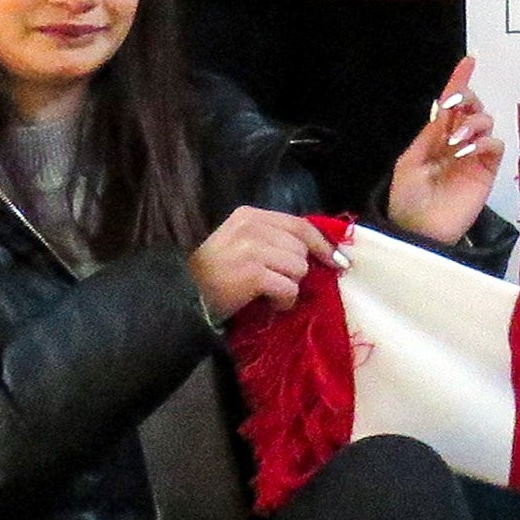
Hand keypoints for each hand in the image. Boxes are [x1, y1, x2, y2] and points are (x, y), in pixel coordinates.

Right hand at [191, 206, 344, 324]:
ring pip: (299, 268)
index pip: (299, 225)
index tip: (338, 261)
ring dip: (290, 286)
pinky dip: (284, 300)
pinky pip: (289, 288)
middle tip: (277, 283)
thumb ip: (272, 239)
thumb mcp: (240, 243)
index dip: (322, 244)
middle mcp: (251, 227)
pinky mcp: (253, 273)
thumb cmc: (212, 273)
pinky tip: (270, 303)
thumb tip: (315, 252)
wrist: (182, 294)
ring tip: (269, 293)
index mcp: (249, 215)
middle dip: (296, 271)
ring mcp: (252, 249)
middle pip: (301, 249)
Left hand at [385, 57, 498, 245]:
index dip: (460, 82)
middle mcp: (458, 142)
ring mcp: (474, 156)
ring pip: (485, 123)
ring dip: (472, 123)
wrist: (420, 230)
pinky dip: (483, 142)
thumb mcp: (410, 161)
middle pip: (472, 109)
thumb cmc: (408, 199)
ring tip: (456, 141)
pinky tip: (467, 152)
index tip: (469, 62)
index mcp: (436, 137)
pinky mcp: (487, 171)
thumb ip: (430, 135)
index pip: (451, 105)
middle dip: (468, 99)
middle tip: (457, 105)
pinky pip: (494, 146)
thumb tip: (445, 111)